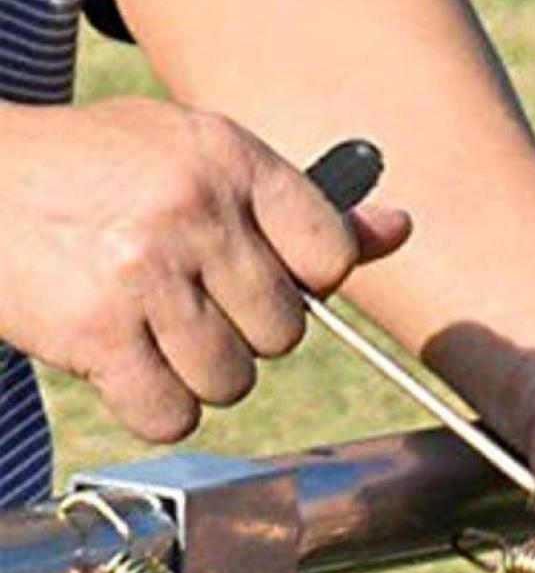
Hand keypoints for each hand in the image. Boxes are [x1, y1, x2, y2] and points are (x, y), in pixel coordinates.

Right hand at [0, 98, 409, 441]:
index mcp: (229, 157)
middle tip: (180, 294)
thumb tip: (400, 230)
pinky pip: (172, 415)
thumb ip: (304, 206)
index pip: (331, 257)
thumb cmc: (99, 175)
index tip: (254, 270)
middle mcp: (192, 210)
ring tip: (144, 322)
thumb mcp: (199, 159)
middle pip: (284, 333)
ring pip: (233, 383)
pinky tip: (119, 357)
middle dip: (238, 329)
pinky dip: (150, 405)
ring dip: (193, 372)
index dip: (301, 281)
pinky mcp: (97, 334)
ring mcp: (143, 274)